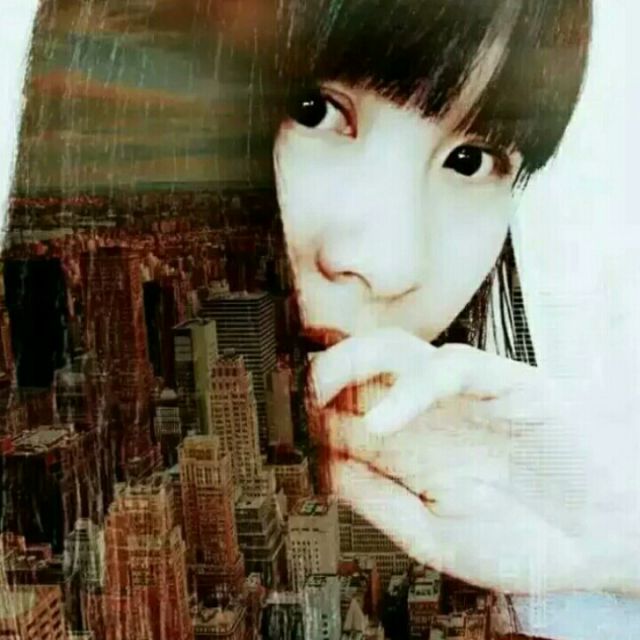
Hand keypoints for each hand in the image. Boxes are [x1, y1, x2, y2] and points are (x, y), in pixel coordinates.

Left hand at [310, 328, 639, 594]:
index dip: (304, 417)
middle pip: (357, 372)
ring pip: (394, 352)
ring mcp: (461, 396)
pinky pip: (449, 368)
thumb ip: (377, 501)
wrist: (608, 535)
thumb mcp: (435, 537)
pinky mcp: (503, 382)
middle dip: (315, 378)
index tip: (269, 427)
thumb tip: (319, 471)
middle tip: (282, 397)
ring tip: (316, 390)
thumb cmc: (525, 540)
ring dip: (349, 363)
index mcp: (406, 451)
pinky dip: (412, 389)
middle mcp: (425, 415)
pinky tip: (383, 424)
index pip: (341, 416)